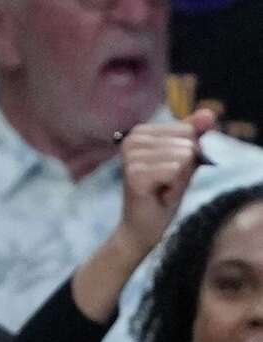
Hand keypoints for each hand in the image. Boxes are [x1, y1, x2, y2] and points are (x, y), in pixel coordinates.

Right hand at [116, 109, 216, 256]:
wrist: (142, 227)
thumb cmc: (163, 193)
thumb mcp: (184, 159)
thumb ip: (195, 135)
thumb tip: (209, 113)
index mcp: (141, 132)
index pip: (188, 129)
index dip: (187, 155)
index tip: (169, 172)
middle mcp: (132, 140)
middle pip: (187, 141)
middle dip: (185, 168)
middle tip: (166, 183)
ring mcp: (131, 157)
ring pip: (184, 156)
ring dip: (180, 179)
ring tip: (162, 189)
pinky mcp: (134, 175)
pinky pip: (176, 170)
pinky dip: (174, 187)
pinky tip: (159, 195)